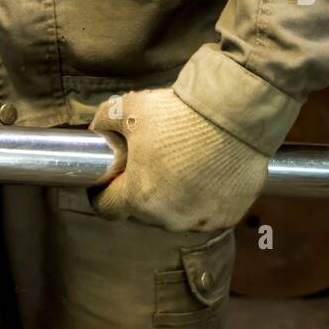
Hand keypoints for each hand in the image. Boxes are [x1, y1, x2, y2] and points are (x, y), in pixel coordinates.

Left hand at [88, 87, 269, 230]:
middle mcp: (168, 217)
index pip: (106, 207)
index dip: (102, 191)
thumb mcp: (128, 108)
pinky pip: (204, 211)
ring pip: (174, 213)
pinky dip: (200, 197)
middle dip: (139, 189)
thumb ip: (104, 121)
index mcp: (138, 197)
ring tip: (178, 164)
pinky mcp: (227, 216)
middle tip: (146, 162)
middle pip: (141, 210)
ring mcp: (200, 220)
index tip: (107, 178)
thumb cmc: (178, 113)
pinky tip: (204, 171)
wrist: (232, 113)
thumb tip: (96, 131)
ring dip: (171, 196)